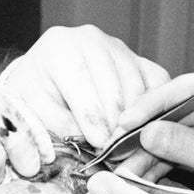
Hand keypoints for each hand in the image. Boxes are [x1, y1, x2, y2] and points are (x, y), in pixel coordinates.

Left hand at [0, 25, 168, 149]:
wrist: (44, 77)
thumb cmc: (37, 95)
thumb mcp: (36, 110)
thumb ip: (61, 125)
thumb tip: (97, 143)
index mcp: (60, 47)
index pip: (84, 87)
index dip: (94, 122)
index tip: (99, 147)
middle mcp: (92, 39)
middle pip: (115, 89)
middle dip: (115, 127)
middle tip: (114, 154)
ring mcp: (118, 46)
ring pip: (138, 88)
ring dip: (136, 122)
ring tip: (125, 148)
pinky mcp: (138, 58)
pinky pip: (158, 83)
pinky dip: (154, 108)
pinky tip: (141, 130)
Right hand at [114, 71, 193, 193]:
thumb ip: (186, 145)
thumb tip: (147, 132)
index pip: (183, 89)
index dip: (150, 105)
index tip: (125, 121)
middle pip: (169, 112)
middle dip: (142, 134)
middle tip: (114, 149)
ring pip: (167, 134)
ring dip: (144, 153)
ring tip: (120, 169)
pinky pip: (172, 152)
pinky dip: (155, 165)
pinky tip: (135, 176)